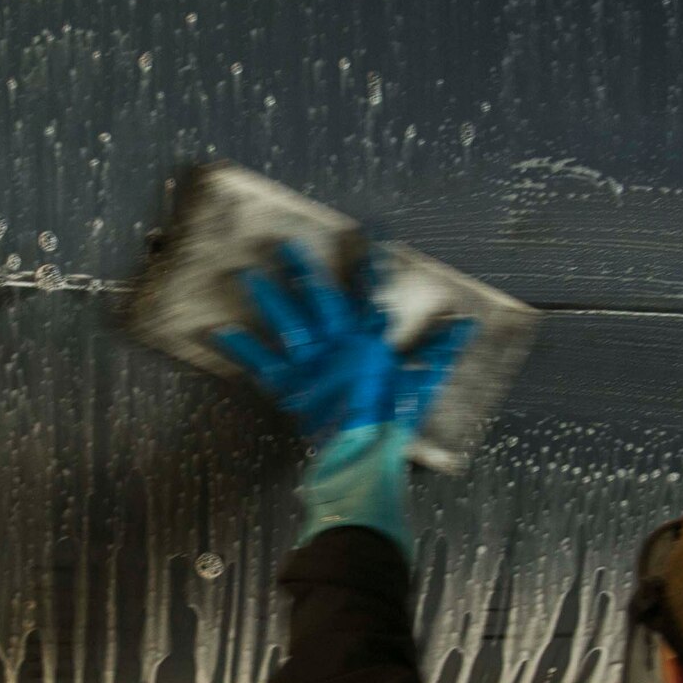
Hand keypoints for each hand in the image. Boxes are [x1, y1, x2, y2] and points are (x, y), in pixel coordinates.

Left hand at [212, 241, 475, 441]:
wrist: (362, 453)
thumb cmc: (392, 418)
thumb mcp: (421, 381)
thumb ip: (440, 350)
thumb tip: (465, 323)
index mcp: (368, 339)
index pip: (371, 291)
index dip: (371, 261)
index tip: (372, 229)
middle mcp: (337, 342)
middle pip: (319, 298)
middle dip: (302, 268)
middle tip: (282, 243)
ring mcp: (310, 363)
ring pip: (287, 321)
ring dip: (267, 297)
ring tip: (244, 273)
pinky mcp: (288, 385)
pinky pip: (260, 363)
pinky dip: (240, 348)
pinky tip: (218, 331)